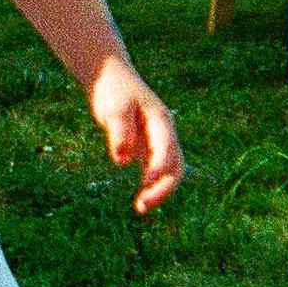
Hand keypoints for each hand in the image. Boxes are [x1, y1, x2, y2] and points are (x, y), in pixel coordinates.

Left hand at [91, 66, 182, 214]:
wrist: (111, 78)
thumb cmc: (113, 91)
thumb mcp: (114, 107)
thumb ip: (119, 132)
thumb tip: (122, 160)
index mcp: (161, 121)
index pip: (166, 149)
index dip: (159, 168)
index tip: (145, 183)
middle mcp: (165, 134)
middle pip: (175, 166)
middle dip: (163, 188)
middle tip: (142, 206)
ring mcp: (158, 142)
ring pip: (169, 171)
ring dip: (159, 191)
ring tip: (140, 207)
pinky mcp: (148, 148)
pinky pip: (156, 171)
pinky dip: (151, 186)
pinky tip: (139, 199)